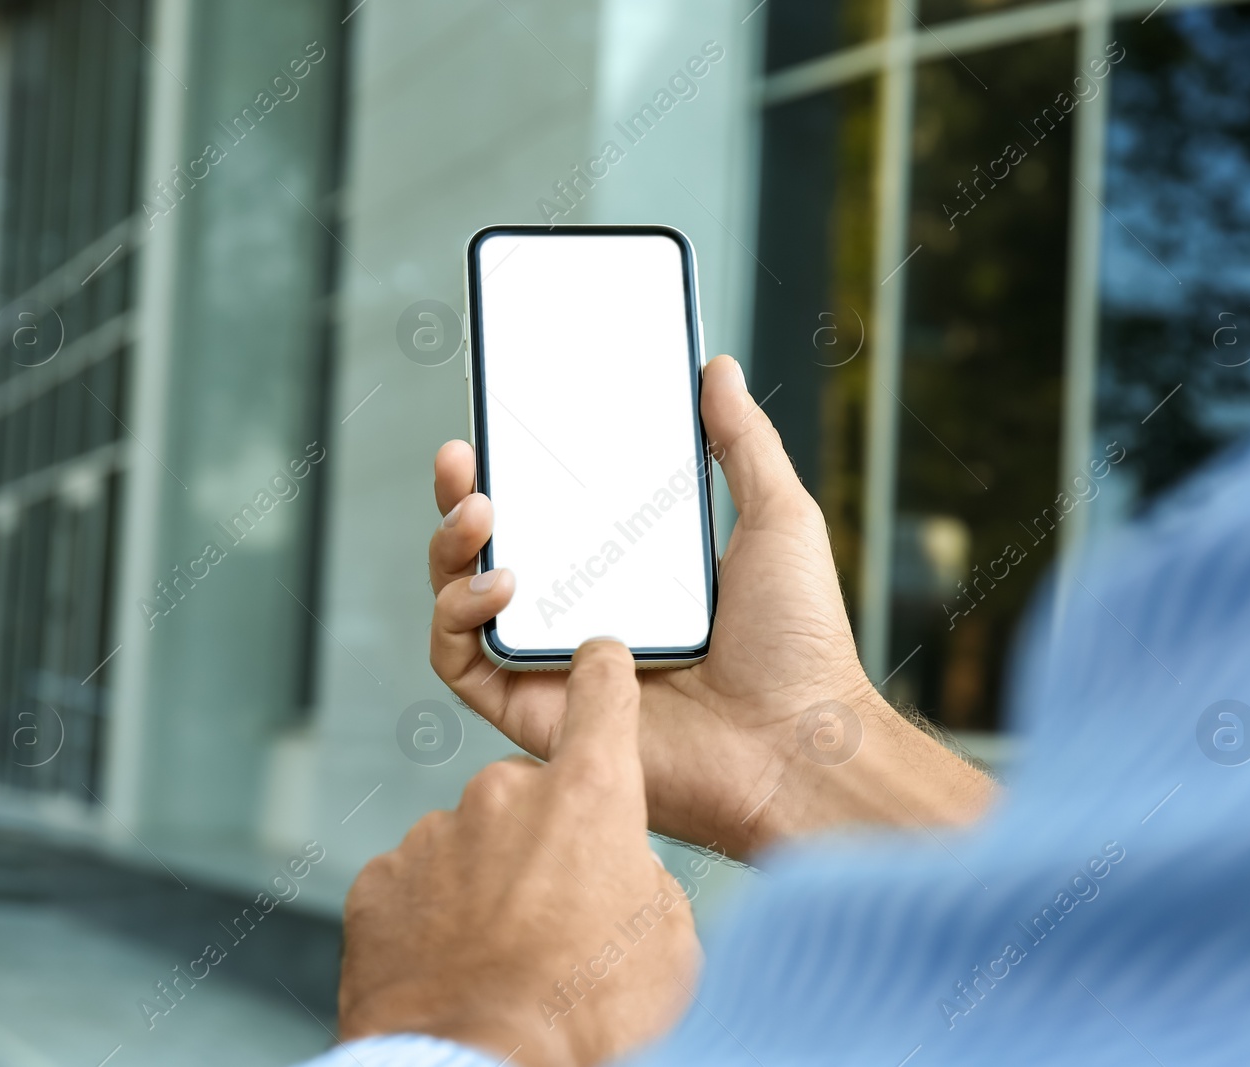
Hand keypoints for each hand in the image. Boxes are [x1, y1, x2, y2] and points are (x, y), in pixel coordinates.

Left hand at [339, 641, 699, 1066]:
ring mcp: (433, 836)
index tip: (598, 659)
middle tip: (557, 916)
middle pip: (532, 795)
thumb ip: (646, 881)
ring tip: (504, 956)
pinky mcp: (378, 882)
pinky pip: (416, 883)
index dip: (604, 674)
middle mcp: (505, 796)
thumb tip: (623, 875)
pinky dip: (433, 915)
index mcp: (589, 798)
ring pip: (470, 843)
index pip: (602, 696)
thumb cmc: (582, 1024)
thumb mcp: (669, 950)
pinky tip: (455, 966)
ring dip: (487, 883)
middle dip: (543, 842)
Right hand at [429, 355, 994, 860]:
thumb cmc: (801, 644)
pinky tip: (499, 586)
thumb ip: (743, 443)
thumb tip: (716, 367)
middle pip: (491, 549)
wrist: (797, 745)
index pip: (554, 509)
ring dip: (448, 550)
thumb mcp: (778, 519)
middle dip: (458, 497)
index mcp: (632, 570)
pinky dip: (457, 617)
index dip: (516, 465)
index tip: (501, 420)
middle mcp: (584, 613)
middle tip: (462, 456)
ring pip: (460, 600)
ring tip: (479, 512)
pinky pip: (460, 663)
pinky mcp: (535, 712)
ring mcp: (554, 663)